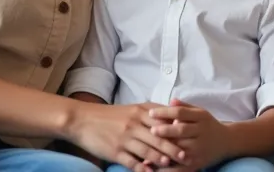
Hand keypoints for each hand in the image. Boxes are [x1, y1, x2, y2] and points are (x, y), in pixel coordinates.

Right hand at [65, 101, 186, 171]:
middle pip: (158, 137)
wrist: (83, 120)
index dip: (177, 131)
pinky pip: (131, 161)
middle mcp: (134, 124)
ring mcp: (125, 138)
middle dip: (174, 148)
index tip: (190, 138)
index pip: (163, 121)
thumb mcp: (131, 108)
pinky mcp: (115, 150)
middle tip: (187, 156)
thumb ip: (150, 112)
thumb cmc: (110, 115)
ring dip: (160, 158)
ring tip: (171, 164)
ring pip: (146, 149)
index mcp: (140, 112)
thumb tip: (171, 117)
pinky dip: (141, 168)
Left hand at [149, 99, 229, 169]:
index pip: (181, 113)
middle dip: (165, 130)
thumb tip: (170, 101)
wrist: (227, 142)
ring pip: (180, 149)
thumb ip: (185, 106)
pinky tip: (156, 165)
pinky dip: (168, 168)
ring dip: (165, 149)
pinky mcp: (198, 163)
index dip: (166, 112)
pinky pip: (181, 167)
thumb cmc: (208, 125)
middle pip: (181, 131)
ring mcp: (200, 149)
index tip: (151, 112)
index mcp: (201, 117)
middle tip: (151, 130)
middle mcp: (202, 132)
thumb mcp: (200, 112)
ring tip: (149, 148)